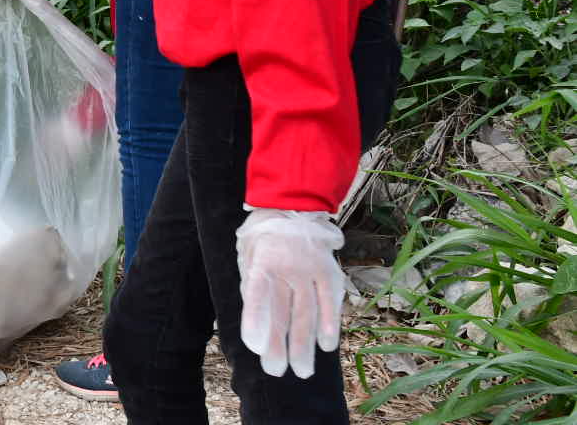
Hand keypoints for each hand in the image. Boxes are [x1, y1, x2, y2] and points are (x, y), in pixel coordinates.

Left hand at [236, 208, 344, 378]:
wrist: (292, 207)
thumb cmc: (263, 238)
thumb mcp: (247, 254)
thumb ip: (251, 285)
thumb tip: (256, 323)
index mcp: (262, 259)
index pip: (256, 292)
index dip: (255, 320)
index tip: (254, 347)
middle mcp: (288, 265)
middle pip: (283, 311)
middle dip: (279, 345)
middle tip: (276, 371)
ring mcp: (311, 269)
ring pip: (308, 313)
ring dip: (305, 344)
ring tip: (302, 370)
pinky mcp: (329, 272)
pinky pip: (331, 302)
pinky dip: (329, 325)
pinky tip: (326, 346)